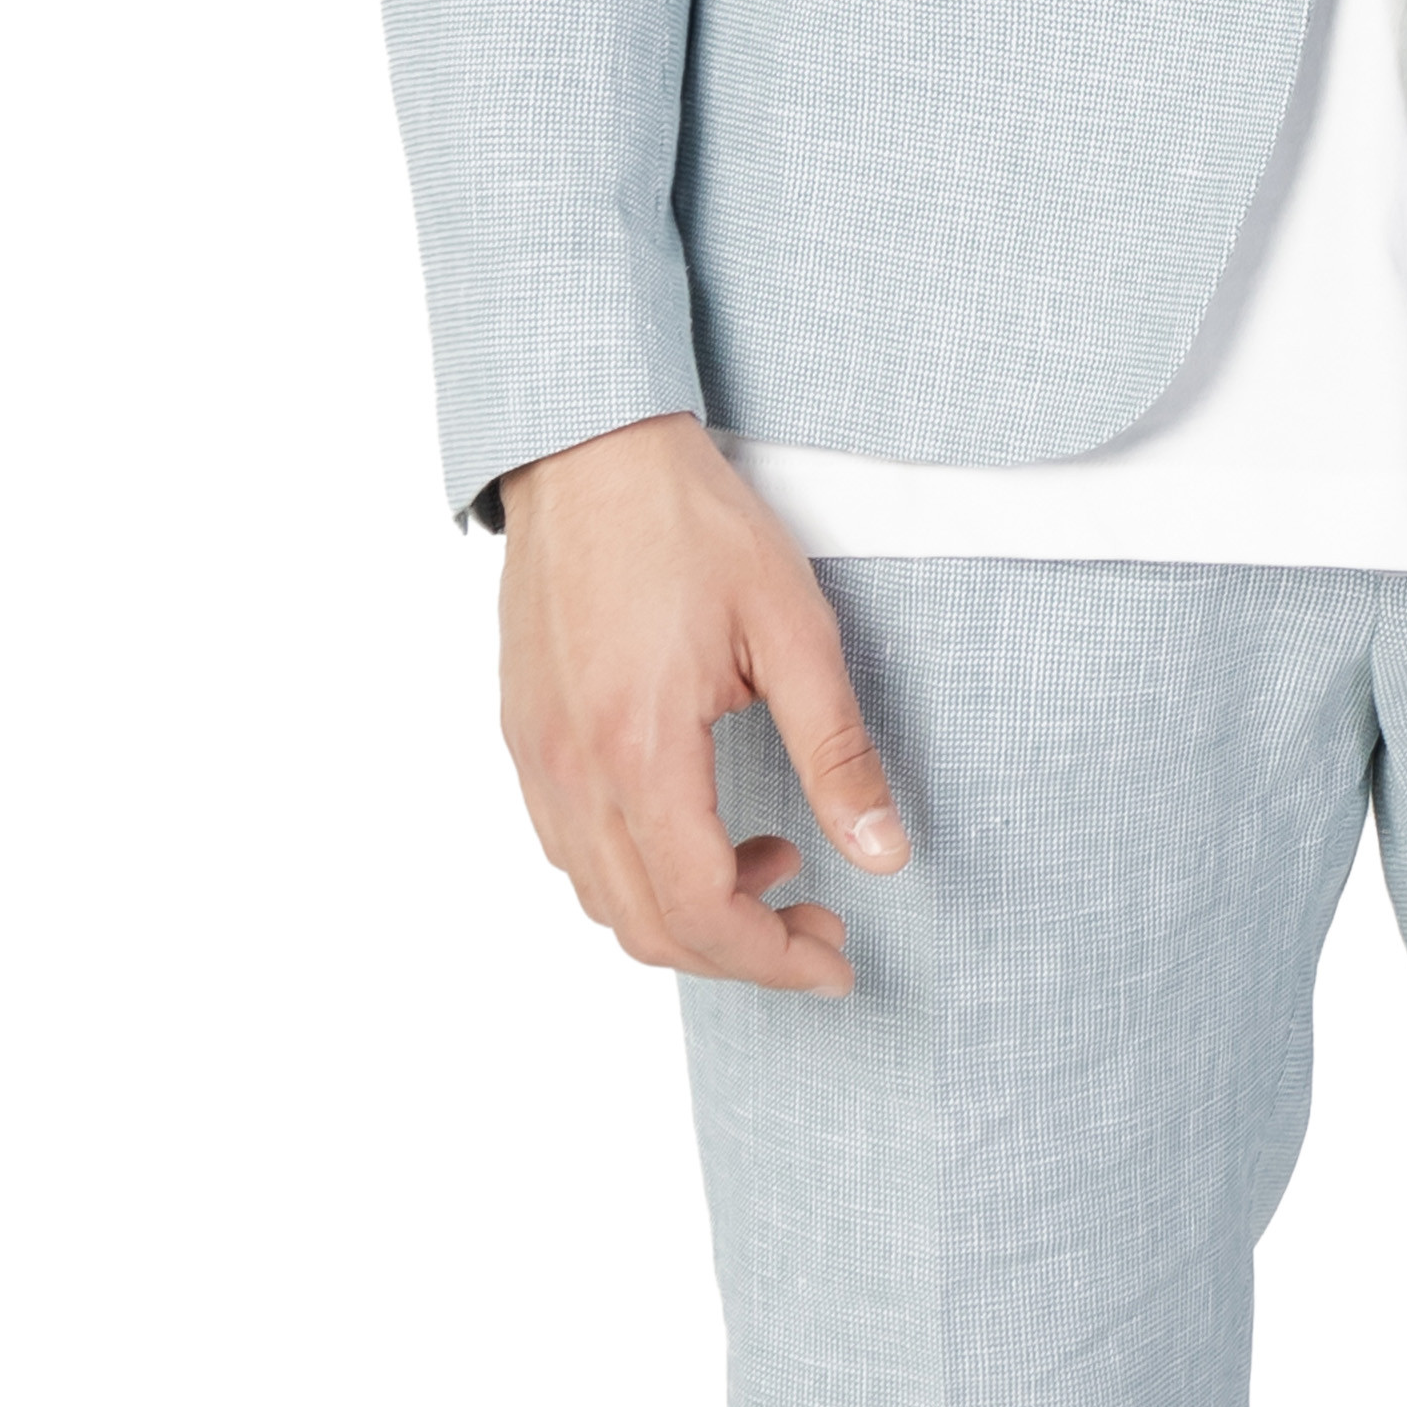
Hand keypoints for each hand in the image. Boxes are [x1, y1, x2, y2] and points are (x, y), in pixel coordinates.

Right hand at [494, 412, 907, 995]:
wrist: (588, 445)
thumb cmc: (691, 522)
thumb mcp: (792, 628)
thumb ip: (837, 751)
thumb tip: (884, 855)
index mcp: (640, 750)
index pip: (702, 911)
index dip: (774, 960)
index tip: (836, 960)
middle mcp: (571, 772)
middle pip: (648, 927)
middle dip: (741, 951)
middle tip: (820, 921)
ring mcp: (535, 757)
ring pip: (602, 898)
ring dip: (689, 912)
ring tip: (772, 859)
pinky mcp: (522, 735)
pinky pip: (572, 848)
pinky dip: (639, 870)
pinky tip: (700, 822)